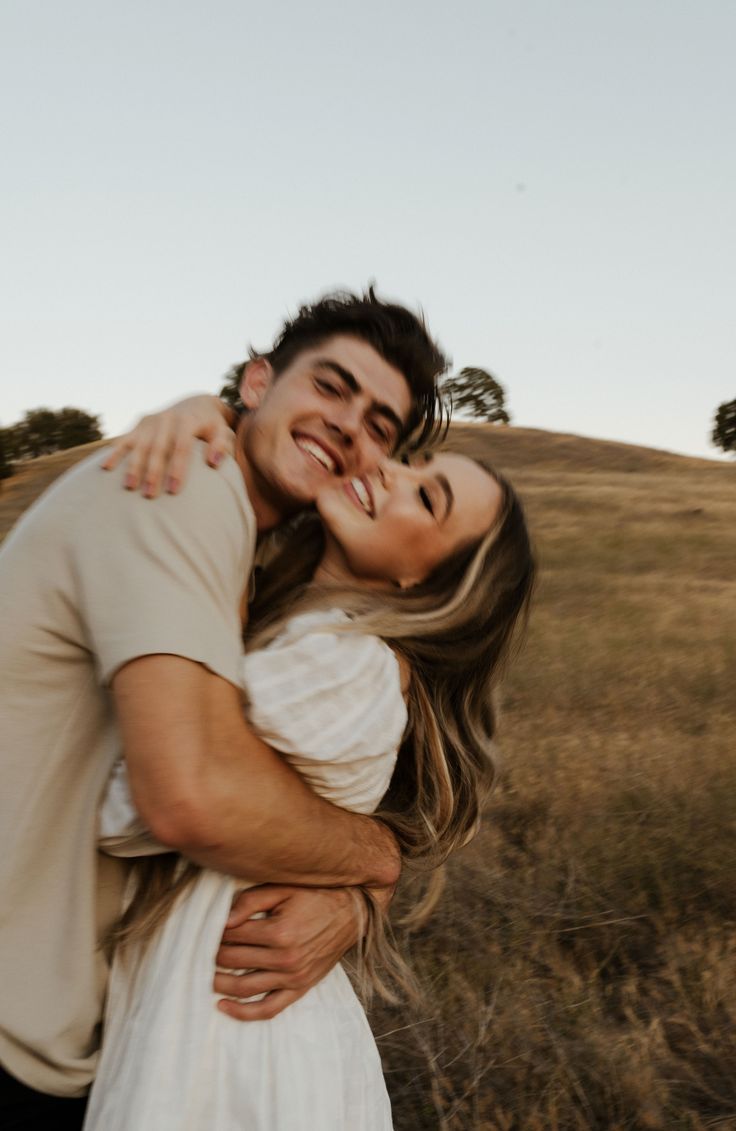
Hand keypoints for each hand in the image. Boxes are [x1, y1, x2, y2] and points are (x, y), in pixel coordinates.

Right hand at [101, 395, 236, 497]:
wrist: (195, 404)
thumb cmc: (211, 426)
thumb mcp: (223, 432)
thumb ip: (222, 446)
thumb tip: (213, 463)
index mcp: (188, 420)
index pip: (181, 446)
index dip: (177, 468)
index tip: (174, 490)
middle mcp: (167, 418)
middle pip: (157, 447)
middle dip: (152, 472)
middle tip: (150, 495)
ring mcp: (150, 420)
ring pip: (139, 445)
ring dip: (133, 466)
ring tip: (129, 487)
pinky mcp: (139, 424)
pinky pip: (125, 439)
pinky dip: (115, 453)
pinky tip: (106, 468)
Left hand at [213, 884, 366, 1020]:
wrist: (354, 911)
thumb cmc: (317, 894)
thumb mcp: (285, 887)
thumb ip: (251, 900)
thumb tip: (223, 920)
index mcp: (280, 932)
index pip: (232, 936)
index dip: (214, 931)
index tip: (203, 928)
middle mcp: (286, 959)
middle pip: (233, 961)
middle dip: (211, 954)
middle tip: (198, 948)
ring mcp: (294, 977)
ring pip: (244, 988)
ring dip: (218, 983)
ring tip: (201, 975)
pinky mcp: (301, 988)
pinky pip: (268, 1009)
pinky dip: (243, 1013)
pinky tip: (223, 1007)